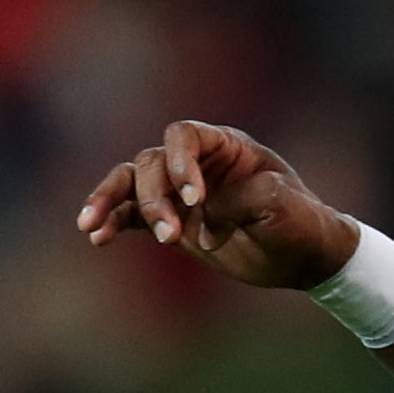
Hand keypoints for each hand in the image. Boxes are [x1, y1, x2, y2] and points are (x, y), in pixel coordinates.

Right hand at [74, 120, 357, 290]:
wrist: (304, 257)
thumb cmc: (299, 223)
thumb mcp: (281, 206)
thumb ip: (241, 199)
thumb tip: (202, 213)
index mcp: (225, 147)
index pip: (184, 136)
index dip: (180, 162)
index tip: (195, 200)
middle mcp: (196, 163)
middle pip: (152, 163)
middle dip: (155, 200)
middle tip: (172, 237)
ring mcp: (179, 191)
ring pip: (131, 182)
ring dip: (111, 202)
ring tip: (90, 226)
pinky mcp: (171, 220)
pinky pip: (130, 214)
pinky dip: (111, 222)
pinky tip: (95, 237)